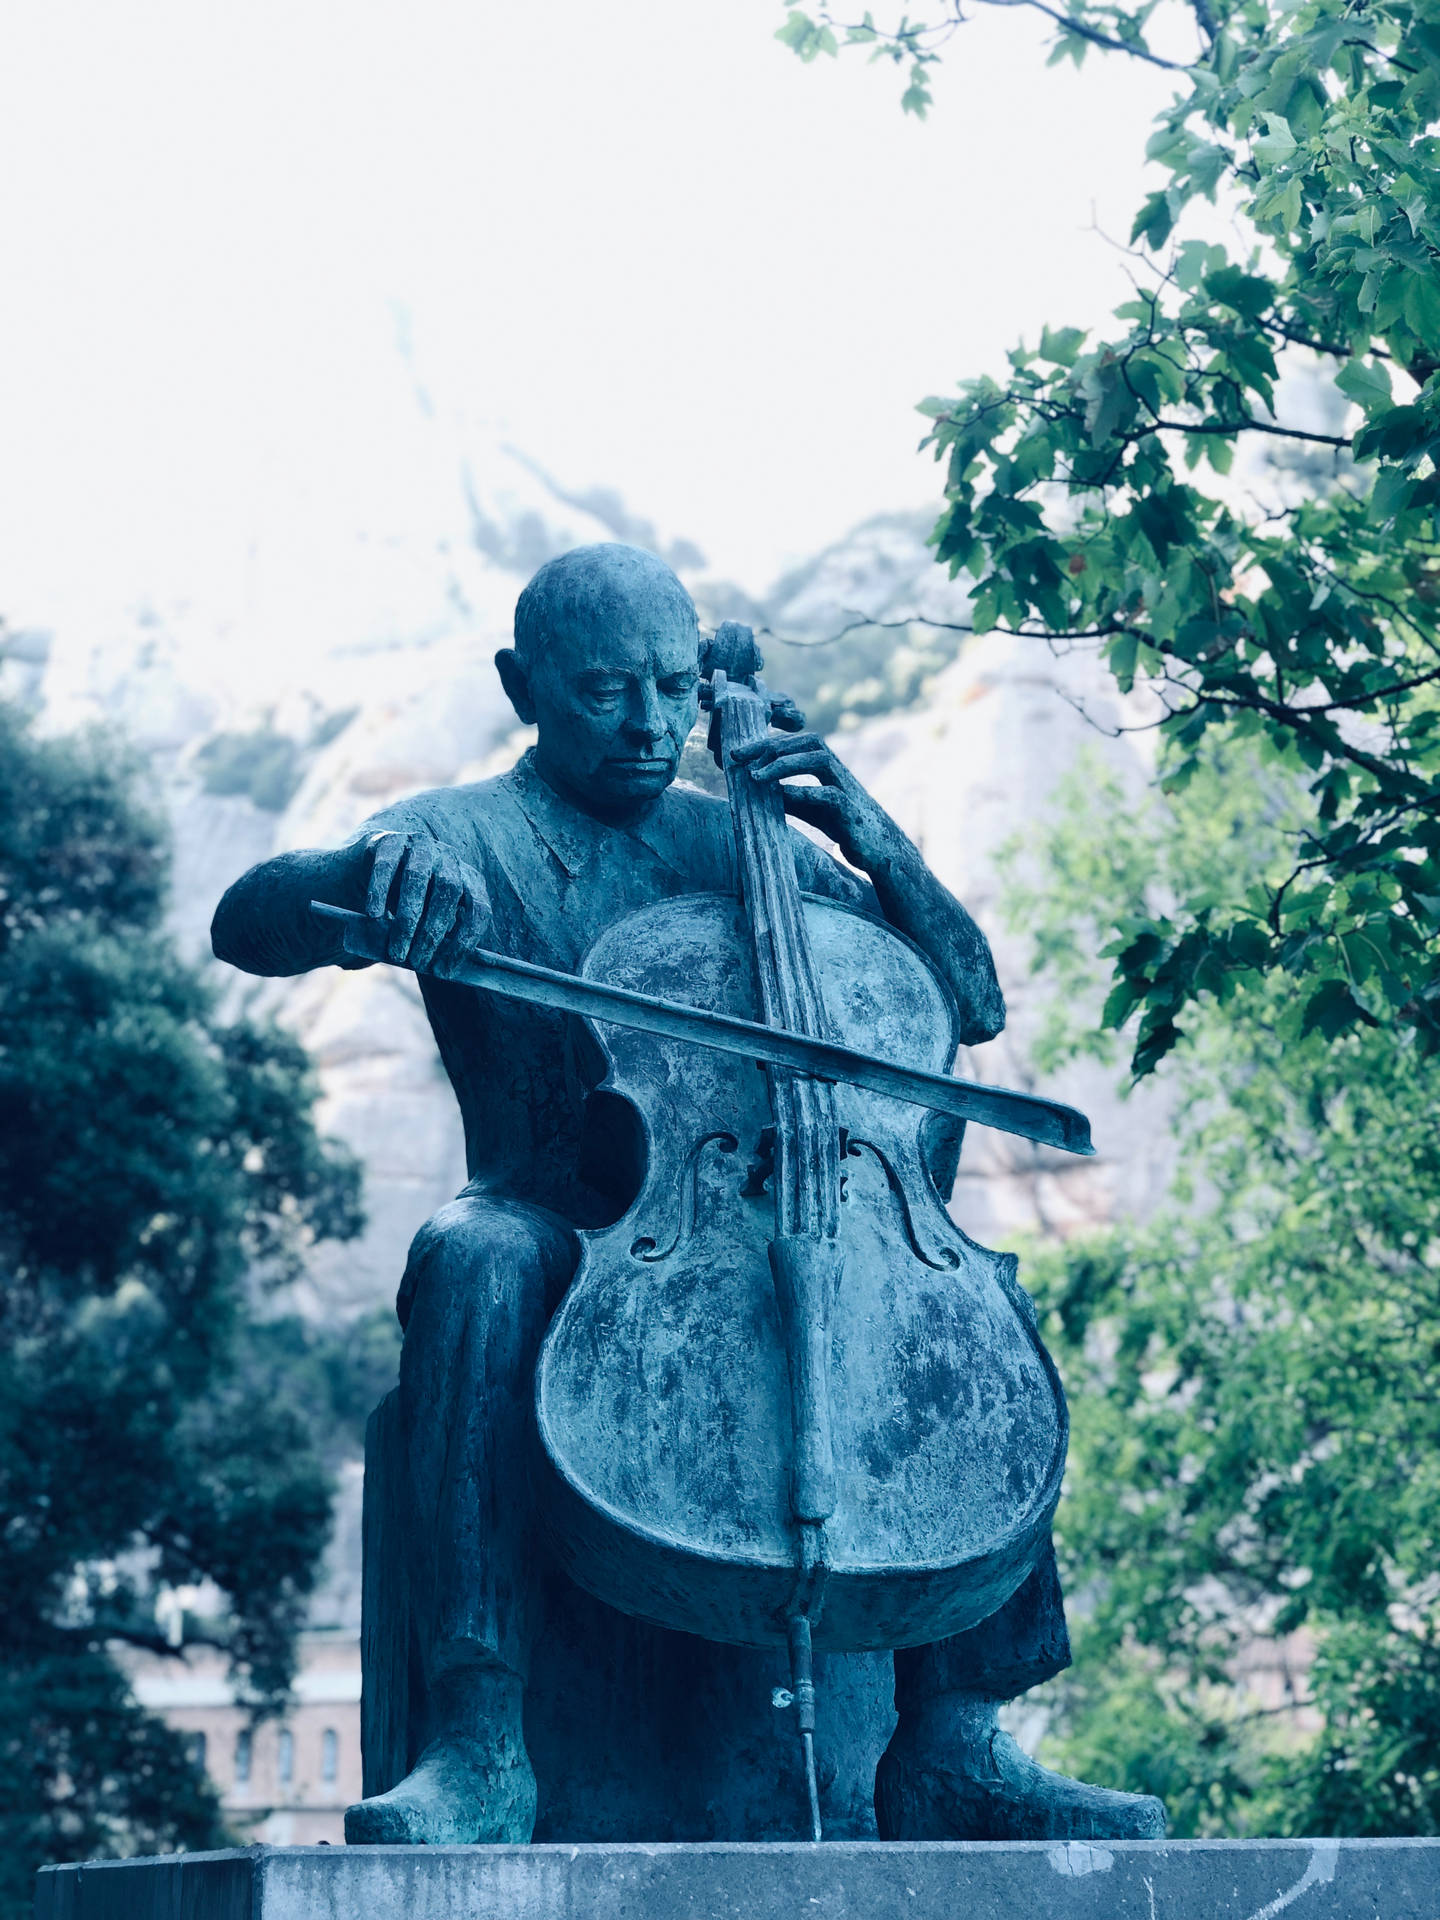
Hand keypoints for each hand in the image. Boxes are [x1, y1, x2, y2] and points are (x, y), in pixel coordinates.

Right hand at [359, 831, 489, 972]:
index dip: (465, 941)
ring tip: (395, 950)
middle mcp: (449, 858)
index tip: (444, 970)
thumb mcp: (427, 922)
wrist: (368, 870)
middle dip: (432, 932)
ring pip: (418, 879)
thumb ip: (438, 939)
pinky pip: (386, 865)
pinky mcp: (390, 840)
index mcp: (468, 879)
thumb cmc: (405, 906)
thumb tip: (444, 972)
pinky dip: (380, 891)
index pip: (478, 909)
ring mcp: (421, 844)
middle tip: (416, 962)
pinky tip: (374, 915)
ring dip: (407, 918)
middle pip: (448, 892)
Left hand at [730, 731, 889, 872]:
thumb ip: (791, 797)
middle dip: (772, 745)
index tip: (737, 753)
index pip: (797, 744)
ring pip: (820, 760)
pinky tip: (783, 795)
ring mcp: (847, 789)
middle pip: (808, 742)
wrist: (880, 850)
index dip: (767, 743)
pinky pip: (831, 795)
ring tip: (756, 776)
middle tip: (739, 757)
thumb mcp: (813, 809)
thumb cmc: (846, 825)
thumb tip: (759, 789)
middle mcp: (838, 772)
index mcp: (828, 769)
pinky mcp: (852, 812)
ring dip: (785, 764)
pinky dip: (805, 792)